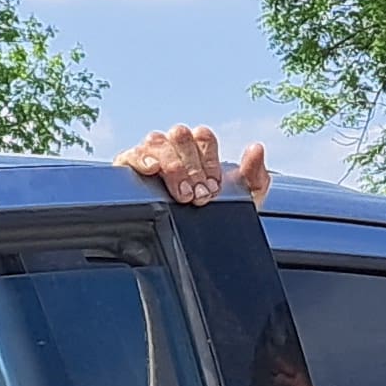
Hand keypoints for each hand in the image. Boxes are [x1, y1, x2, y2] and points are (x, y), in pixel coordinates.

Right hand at [118, 123, 268, 207]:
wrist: (190, 248)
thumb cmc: (214, 217)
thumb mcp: (243, 203)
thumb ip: (256, 177)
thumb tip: (256, 149)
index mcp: (199, 149)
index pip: (203, 136)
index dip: (209, 160)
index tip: (213, 186)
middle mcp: (174, 147)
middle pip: (180, 136)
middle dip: (191, 167)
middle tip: (197, 195)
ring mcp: (150, 155)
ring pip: (157, 141)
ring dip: (171, 166)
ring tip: (181, 194)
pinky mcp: (128, 167)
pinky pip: (130, 154)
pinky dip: (141, 159)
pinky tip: (152, 171)